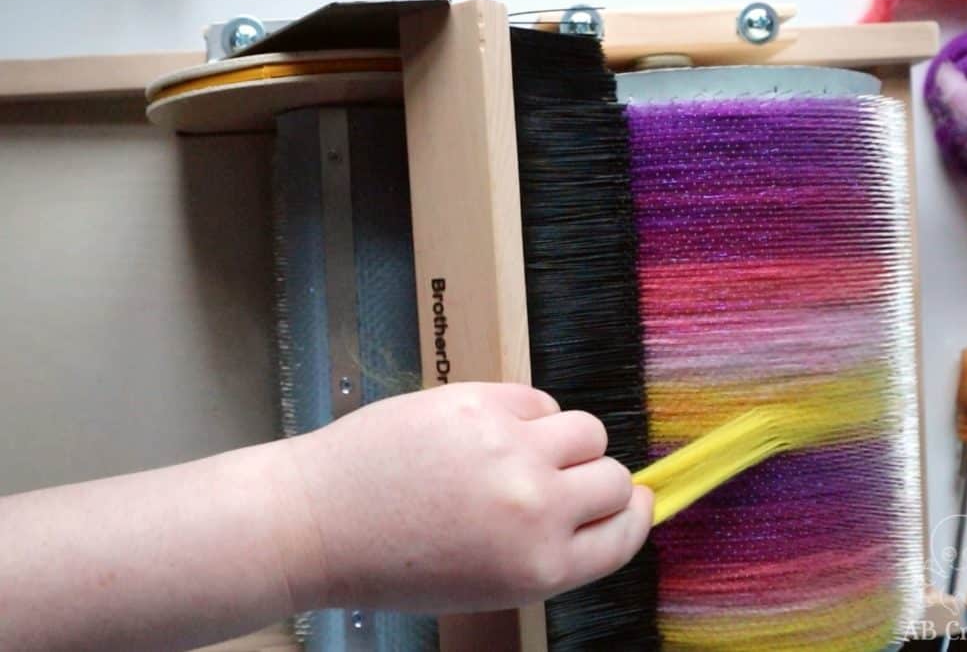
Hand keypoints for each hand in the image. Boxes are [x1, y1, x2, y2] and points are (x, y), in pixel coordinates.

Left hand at [283, 382, 652, 612]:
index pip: (627, 534)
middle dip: (594, 480)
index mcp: (541, 567)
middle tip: (559, 480)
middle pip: (616, 477)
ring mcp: (510, 448)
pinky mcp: (479, 401)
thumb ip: (550, 549)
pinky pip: (538, 399)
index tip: (631, 502)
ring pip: (588, 429)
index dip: (632, 515)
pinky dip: (526, 414)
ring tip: (523, 451)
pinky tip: (488, 431)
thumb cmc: (395, 563)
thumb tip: (604, 504)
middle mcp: (536, 508)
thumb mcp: (489, 582)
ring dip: (566, 442)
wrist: (318, 523)